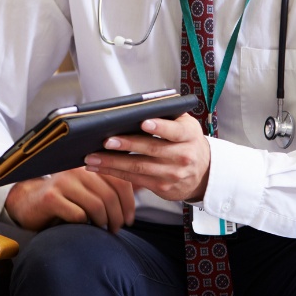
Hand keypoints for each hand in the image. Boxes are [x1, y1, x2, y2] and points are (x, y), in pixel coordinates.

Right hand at [4, 166, 135, 231]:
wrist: (29, 203)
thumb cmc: (65, 197)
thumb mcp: (88, 188)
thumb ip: (111, 185)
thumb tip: (144, 185)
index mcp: (90, 164)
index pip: (119, 180)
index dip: (129, 203)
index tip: (130, 219)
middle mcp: (76, 169)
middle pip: (109, 195)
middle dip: (118, 217)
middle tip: (117, 229)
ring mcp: (63, 182)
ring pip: (96, 206)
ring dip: (104, 222)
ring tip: (104, 230)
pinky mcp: (51, 197)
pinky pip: (79, 215)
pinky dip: (86, 224)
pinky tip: (85, 227)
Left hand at [84, 113, 209, 201]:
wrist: (203, 172)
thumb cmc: (187, 142)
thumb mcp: (186, 125)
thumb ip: (167, 116)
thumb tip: (137, 107)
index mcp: (188, 135)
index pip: (174, 130)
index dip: (159, 127)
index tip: (143, 122)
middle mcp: (183, 155)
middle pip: (151, 149)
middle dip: (126, 145)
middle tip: (106, 141)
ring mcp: (172, 173)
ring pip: (138, 167)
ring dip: (112, 162)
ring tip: (92, 156)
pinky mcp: (162, 187)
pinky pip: (134, 179)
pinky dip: (114, 172)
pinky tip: (99, 167)